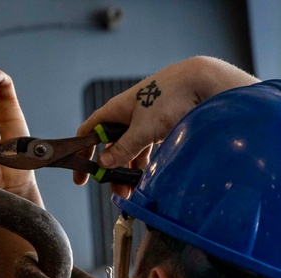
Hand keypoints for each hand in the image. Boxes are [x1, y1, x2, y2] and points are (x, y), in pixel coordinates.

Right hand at [73, 56, 258, 197]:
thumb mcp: (142, 128)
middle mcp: (127, 115)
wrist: (199, 82)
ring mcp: (143, 121)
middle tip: (116, 191)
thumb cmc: (168, 98)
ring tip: (134, 190)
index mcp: (115, 111)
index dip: (82, 154)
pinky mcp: (160, 126)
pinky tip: (148, 176)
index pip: (89, 132)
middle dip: (112, 170)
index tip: (81, 177)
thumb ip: (124, 148)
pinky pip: (146, 148)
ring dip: (129, 170)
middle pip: (111, 146)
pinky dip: (145, 163)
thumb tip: (104, 163)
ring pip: (130, 149)